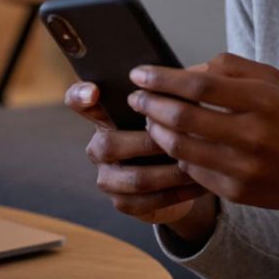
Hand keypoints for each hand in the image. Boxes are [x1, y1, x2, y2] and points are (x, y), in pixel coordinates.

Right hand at [64, 81, 213, 227]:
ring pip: (136, 178)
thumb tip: (188, 76)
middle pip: (110, 145)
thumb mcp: (168, 109)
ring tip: (198, 163)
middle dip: (149, 143)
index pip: (78, 100)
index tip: (94, 93)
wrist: (177, 176)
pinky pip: (149, 201)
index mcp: (104, 116)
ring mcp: (108, 177)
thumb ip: (167, 94)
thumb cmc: (171, 131)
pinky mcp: (122, 202)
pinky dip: (178, 192)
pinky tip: (200, 183)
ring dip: (171, 171)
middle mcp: (99, 146)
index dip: (80, 96)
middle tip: (180, 137)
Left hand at [128, 53, 278, 240]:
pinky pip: (193, 171)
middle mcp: (253, 134)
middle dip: (150, 104)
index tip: (139, 74)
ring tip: (150, 120)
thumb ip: (233, 68)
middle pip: (183, 116)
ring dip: (157, 131)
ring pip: (181, 147)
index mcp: (263, 99)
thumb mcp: (277, 82)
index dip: (162, 78)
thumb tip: (188, 69)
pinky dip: (178, 155)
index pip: (199, 83)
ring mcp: (243, 168)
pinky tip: (175, 144)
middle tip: (136, 98)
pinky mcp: (237, 193)